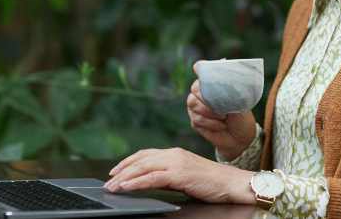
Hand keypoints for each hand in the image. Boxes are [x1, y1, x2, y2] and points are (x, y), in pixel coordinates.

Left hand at [104, 147, 254, 203]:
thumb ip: (169, 176)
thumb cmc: (213, 183)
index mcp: (175, 153)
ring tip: (112, 186)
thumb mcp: (186, 176)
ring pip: (142, 167)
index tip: (115, 170)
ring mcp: (176, 163)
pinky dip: (136, 182)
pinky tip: (126, 187)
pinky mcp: (179, 174)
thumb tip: (150, 181)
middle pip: (140, 159)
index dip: (128, 161)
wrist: (232, 183)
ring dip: (124, 177)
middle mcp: (173, 154)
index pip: (145, 154)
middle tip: (108, 181)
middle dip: (121, 170)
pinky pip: (151, 178)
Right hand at [187, 77, 256, 160]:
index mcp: (212, 84)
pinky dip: (211, 124)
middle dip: (208, 99)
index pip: (201, 71)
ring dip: (210, 113)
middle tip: (222, 108)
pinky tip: (221, 126)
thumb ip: (228, 91)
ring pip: (193, 104)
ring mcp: (196, 107)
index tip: (202, 71)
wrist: (241, 137)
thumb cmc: (241, 116)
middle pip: (194, 89)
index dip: (201, 71)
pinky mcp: (195, 121)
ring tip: (224, 118)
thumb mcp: (239, 101)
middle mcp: (201, 93)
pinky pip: (197, 119)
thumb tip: (220, 85)